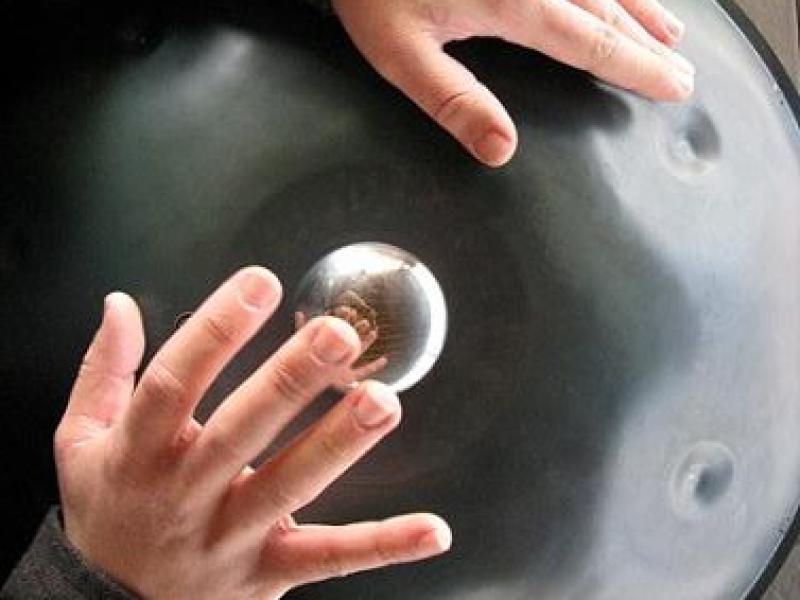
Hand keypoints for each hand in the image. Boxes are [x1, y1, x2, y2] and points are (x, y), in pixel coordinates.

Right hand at [54, 266, 450, 599]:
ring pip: (290, 485)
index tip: (260, 284)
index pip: (175, 382)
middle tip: (337, 334)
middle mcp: (187, 493)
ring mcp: (231, 535)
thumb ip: (102, 370)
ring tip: (383, 401)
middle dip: (291, 378)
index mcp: (140, 450)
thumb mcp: (78, 442)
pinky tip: (432, 529)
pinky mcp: (269, 570)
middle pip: (242, 429)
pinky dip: (384, 544)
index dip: (216, 331)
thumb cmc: (108, 510)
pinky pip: (331, 556)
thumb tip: (119, 304)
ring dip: (340, 443)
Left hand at [332, 0, 694, 166]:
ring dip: (641, 7)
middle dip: (648, 45)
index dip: (636, 69)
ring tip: (671, 32)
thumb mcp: (401, 54)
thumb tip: (501, 150)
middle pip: (608, 12)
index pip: (591, 45)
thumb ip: (454, 101)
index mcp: (513, 4)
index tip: (671, 87)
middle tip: (682, 72)